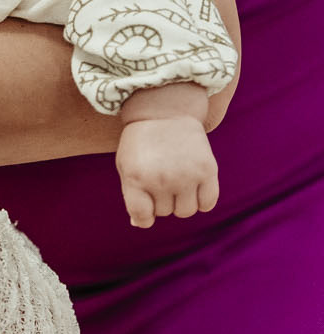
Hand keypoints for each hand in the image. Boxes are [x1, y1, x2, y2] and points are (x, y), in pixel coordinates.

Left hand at [116, 113, 219, 227]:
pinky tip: (194, 185)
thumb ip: (132, 195)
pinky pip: (207, 204)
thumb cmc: (142, 140)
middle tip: (160, 177)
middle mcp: (161, 179)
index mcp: (136, 177)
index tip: (146, 204)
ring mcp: (186, 175)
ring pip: (186, 211)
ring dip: (181, 201)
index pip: (142, 216)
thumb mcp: (126, 164)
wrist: (165, 110)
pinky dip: (201, 200)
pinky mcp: (207, 170)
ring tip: (177, 180)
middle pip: (164, 213)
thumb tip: (139, 224)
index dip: (144, 215)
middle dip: (161, 200)